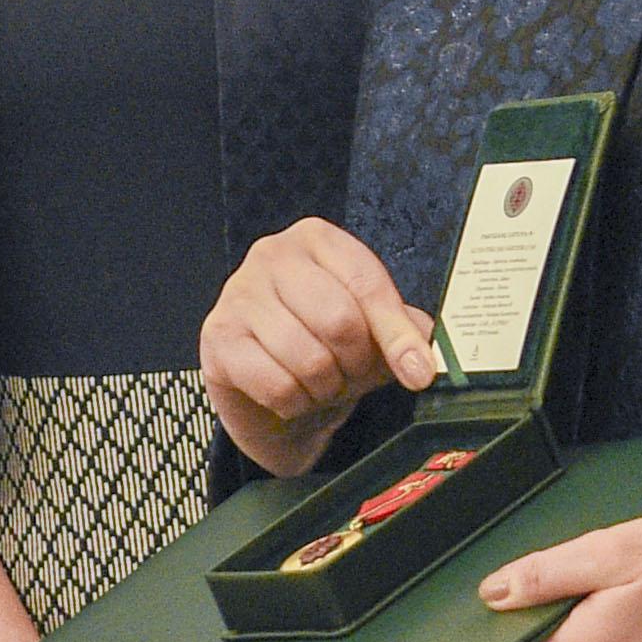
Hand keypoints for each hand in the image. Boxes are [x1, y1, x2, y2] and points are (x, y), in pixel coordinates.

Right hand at [201, 220, 438, 477]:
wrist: (266, 385)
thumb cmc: (324, 344)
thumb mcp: (370, 331)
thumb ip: (402, 333)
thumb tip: (424, 360)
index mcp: (317, 238)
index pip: (367, 284)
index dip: (397, 334)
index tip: (419, 372)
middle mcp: (272, 254)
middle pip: (338, 320)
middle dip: (356, 364)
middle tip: (353, 376)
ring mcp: (238, 294)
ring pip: (308, 358)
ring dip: (326, 387)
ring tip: (322, 384)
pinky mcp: (217, 338)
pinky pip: (276, 385)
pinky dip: (295, 403)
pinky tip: (292, 394)